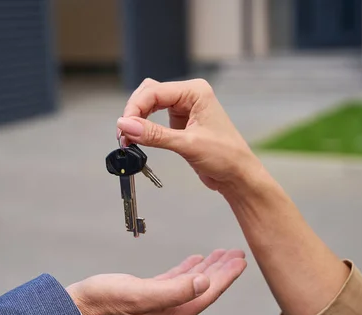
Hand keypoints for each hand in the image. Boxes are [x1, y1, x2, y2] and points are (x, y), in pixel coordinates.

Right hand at [66, 249, 245, 314]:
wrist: (79, 309)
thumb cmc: (105, 302)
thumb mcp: (142, 295)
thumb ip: (176, 290)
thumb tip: (204, 282)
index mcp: (174, 313)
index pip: (208, 292)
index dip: (226, 276)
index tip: (240, 259)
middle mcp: (171, 311)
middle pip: (204, 287)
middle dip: (221, 270)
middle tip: (235, 253)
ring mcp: (160, 304)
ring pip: (192, 283)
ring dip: (207, 268)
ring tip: (220, 254)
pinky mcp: (148, 295)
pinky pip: (176, 281)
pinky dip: (187, 269)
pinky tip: (194, 261)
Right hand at [116, 78, 266, 193]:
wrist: (237, 175)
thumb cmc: (226, 157)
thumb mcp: (187, 144)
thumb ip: (155, 135)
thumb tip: (127, 126)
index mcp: (196, 92)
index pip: (155, 92)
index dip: (135, 108)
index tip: (123, 127)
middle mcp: (189, 96)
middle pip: (149, 94)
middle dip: (134, 112)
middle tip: (124, 134)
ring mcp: (185, 108)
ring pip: (150, 105)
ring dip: (137, 120)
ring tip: (129, 138)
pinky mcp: (180, 123)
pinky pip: (155, 119)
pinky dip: (145, 127)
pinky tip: (139, 138)